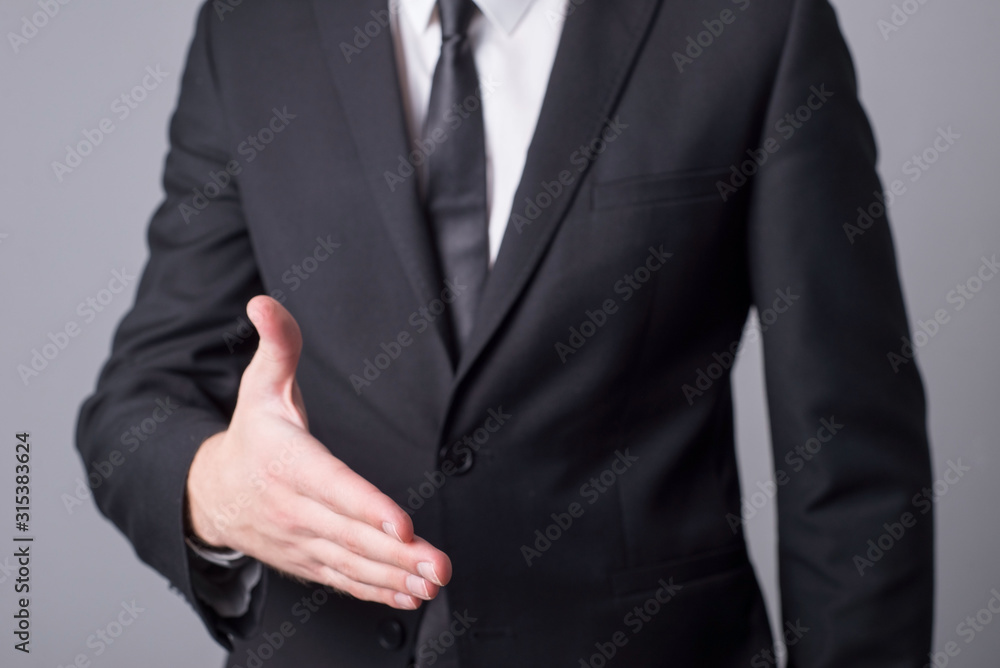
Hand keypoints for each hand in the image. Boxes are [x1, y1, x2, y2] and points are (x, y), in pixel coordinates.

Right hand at [186, 295, 450, 609]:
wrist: (211, 492)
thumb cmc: (251, 436)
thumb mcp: (260, 385)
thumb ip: (276, 344)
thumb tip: (264, 302)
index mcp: (286, 462)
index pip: (330, 485)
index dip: (364, 505)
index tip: (399, 524)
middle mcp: (293, 508)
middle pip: (349, 533)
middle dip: (396, 553)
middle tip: (438, 564)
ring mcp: (300, 540)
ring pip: (352, 563)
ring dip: (395, 576)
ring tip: (433, 582)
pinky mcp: (308, 560)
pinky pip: (344, 581)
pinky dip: (377, 591)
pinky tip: (410, 595)